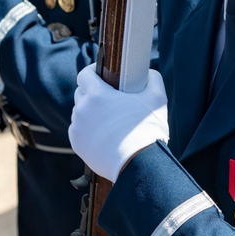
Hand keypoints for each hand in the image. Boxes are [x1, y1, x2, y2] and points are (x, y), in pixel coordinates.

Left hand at [69, 64, 168, 182]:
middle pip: (81, 93)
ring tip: (108, 119)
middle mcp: (82, 109)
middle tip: (109, 99)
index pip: (84, 74)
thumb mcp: (157, 98)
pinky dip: (88, 130)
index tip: (101, 75)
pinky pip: (79, 130)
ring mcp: (78, 128)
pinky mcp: (77, 144)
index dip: (92, 71)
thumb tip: (148, 73)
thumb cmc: (147, 129)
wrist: (139, 163)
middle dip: (93, 93)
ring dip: (90, 112)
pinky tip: (103, 134)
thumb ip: (152, 78)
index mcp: (97, 94)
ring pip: (80, 113)